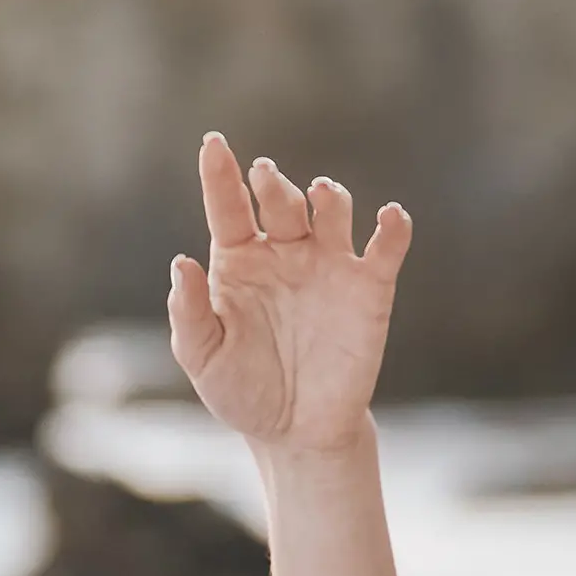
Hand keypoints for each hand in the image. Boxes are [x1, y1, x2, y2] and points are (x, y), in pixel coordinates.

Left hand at [168, 132, 408, 461]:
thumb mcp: (204, 358)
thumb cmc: (243, 391)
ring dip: (328, 197)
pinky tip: (389, 218)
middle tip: (265, 176)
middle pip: (280, 202)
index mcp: (238, 262)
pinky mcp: (369, 289)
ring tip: (320, 194)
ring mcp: (328, 266)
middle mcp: (284, 252)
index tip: (213, 143)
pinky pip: (385, 249)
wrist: (296, 431)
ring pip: (331, 211)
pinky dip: (393, 229)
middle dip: (274, 185)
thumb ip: (191, 314)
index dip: (220, 174)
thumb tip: (182, 264)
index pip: (228, 207)